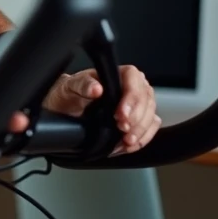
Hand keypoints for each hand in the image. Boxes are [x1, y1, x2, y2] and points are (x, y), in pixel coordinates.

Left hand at [42, 65, 159, 155]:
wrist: (66, 109)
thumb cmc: (71, 93)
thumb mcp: (71, 86)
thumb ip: (83, 84)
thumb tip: (96, 89)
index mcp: (118, 73)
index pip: (134, 80)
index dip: (131, 98)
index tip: (121, 114)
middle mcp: (131, 87)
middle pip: (146, 100)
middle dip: (136, 118)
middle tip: (123, 129)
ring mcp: (137, 104)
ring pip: (150, 116)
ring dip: (140, 131)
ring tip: (126, 140)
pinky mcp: (138, 120)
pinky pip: (149, 129)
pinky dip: (141, 139)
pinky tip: (128, 145)